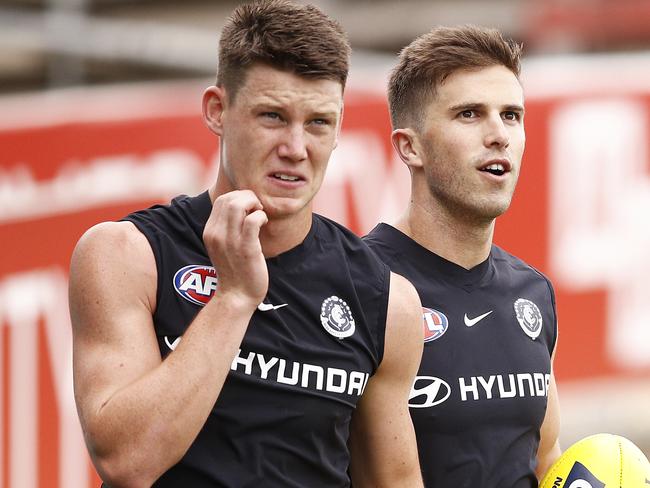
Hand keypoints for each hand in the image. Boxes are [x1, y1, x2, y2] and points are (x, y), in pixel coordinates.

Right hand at [203, 190, 268, 309]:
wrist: (236, 296)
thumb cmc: (235, 270)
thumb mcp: (223, 246)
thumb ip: (227, 227)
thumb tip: (242, 207)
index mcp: (210, 232)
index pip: (221, 200)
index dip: (239, 197)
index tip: (250, 208)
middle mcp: (216, 234)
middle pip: (229, 199)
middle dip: (248, 197)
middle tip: (257, 209)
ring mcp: (230, 241)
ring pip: (238, 205)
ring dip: (254, 204)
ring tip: (260, 214)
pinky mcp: (246, 249)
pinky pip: (253, 221)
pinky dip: (261, 216)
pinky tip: (264, 223)